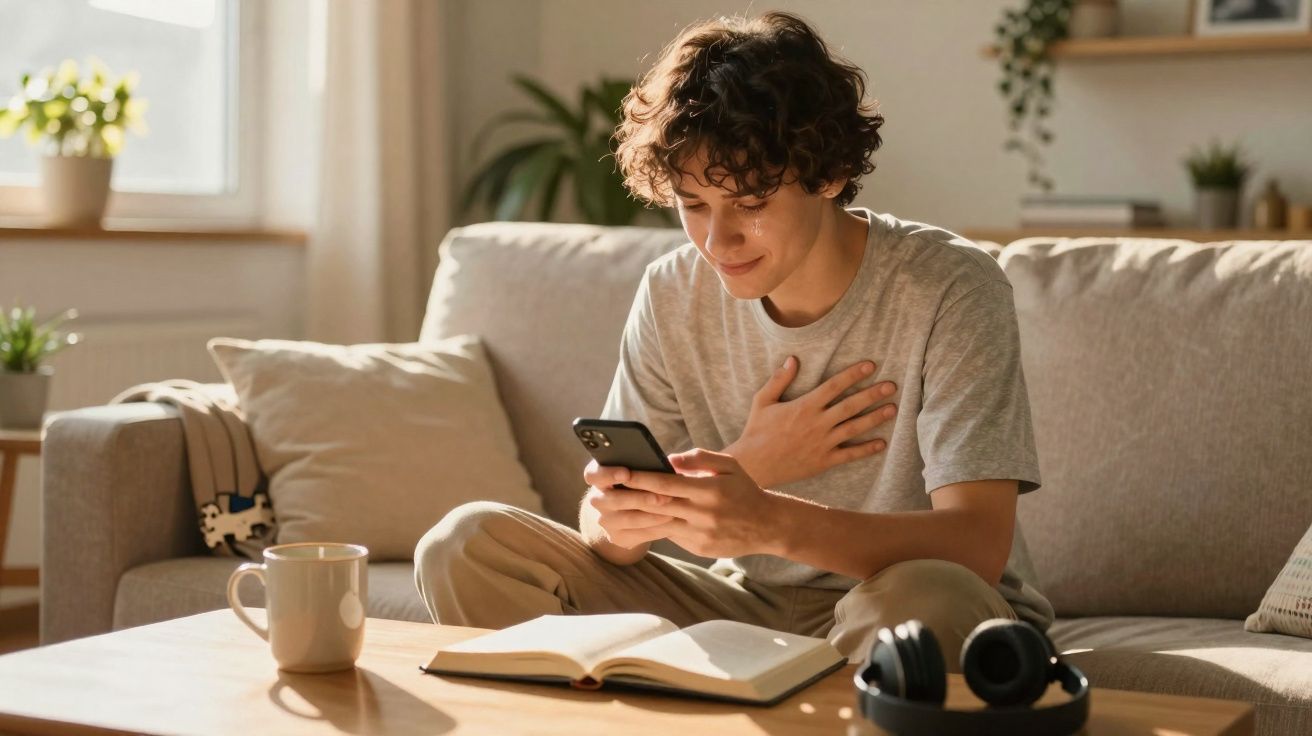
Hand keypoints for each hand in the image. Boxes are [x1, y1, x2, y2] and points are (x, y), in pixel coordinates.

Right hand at [582, 459, 675, 549]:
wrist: (630, 509)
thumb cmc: (639, 481)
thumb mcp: (640, 468)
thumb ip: (649, 463)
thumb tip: (673, 461)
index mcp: (599, 477)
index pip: (593, 475)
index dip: (608, 474)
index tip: (627, 473)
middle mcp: (596, 499)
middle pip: (612, 500)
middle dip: (640, 498)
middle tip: (664, 497)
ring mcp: (605, 520)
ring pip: (626, 520)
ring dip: (651, 516)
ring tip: (672, 512)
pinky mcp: (616, 537)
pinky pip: (636, 535)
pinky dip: (654, 529)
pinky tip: (670, 524)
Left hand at [623, 449, 782, 558]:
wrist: (767, 526)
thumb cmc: (744, 490)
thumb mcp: (728, 466)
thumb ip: (699, 458)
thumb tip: (669, 459)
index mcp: (708, 489)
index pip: (666, 483)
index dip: (641, 478)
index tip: (621, 473)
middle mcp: (703, 513)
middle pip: (657, 505)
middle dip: (630, 499)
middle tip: (607, 493)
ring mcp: (700, 533)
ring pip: (660, 524)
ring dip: (636, 518)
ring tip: (615, 511)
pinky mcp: (699, 548)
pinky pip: (671, 536)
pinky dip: (654, 529)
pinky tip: (637, 524)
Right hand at [725, 356, 897, 487]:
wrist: (753, 466)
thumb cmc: (756, 432)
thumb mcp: (762, 401)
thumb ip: (779, 380)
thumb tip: (793, 359)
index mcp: (804, 406)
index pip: (834, 386)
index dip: (853, 374)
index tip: (871, 365)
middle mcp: (817, 424)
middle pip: (851, 406)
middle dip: (873, 394)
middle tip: (892, 386)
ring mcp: (822, 444)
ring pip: (854, 428)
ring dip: (875, 418)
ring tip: (893, 409)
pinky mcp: (823, 462)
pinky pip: (849, 455)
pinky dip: (866, 450)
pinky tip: (882, 443)